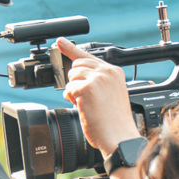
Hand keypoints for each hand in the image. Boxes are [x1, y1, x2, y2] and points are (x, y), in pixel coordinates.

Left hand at [57, 37, 140, 154]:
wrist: (118, 136)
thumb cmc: (114, 121)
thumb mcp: (111, 94)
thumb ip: (97, 82)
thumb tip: (75, 77)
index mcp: (114, 72)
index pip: (89, 55)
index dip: (71, 48)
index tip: (60, 41)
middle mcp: (107, 72)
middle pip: (77, 65)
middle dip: (75, 80)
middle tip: (83, 96)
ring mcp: (97, 79)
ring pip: (71, 76)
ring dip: (73, 91)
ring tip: (86, 103)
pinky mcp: (87, 88)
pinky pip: (68, 89)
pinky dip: (72, 100)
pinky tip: (83, 107)